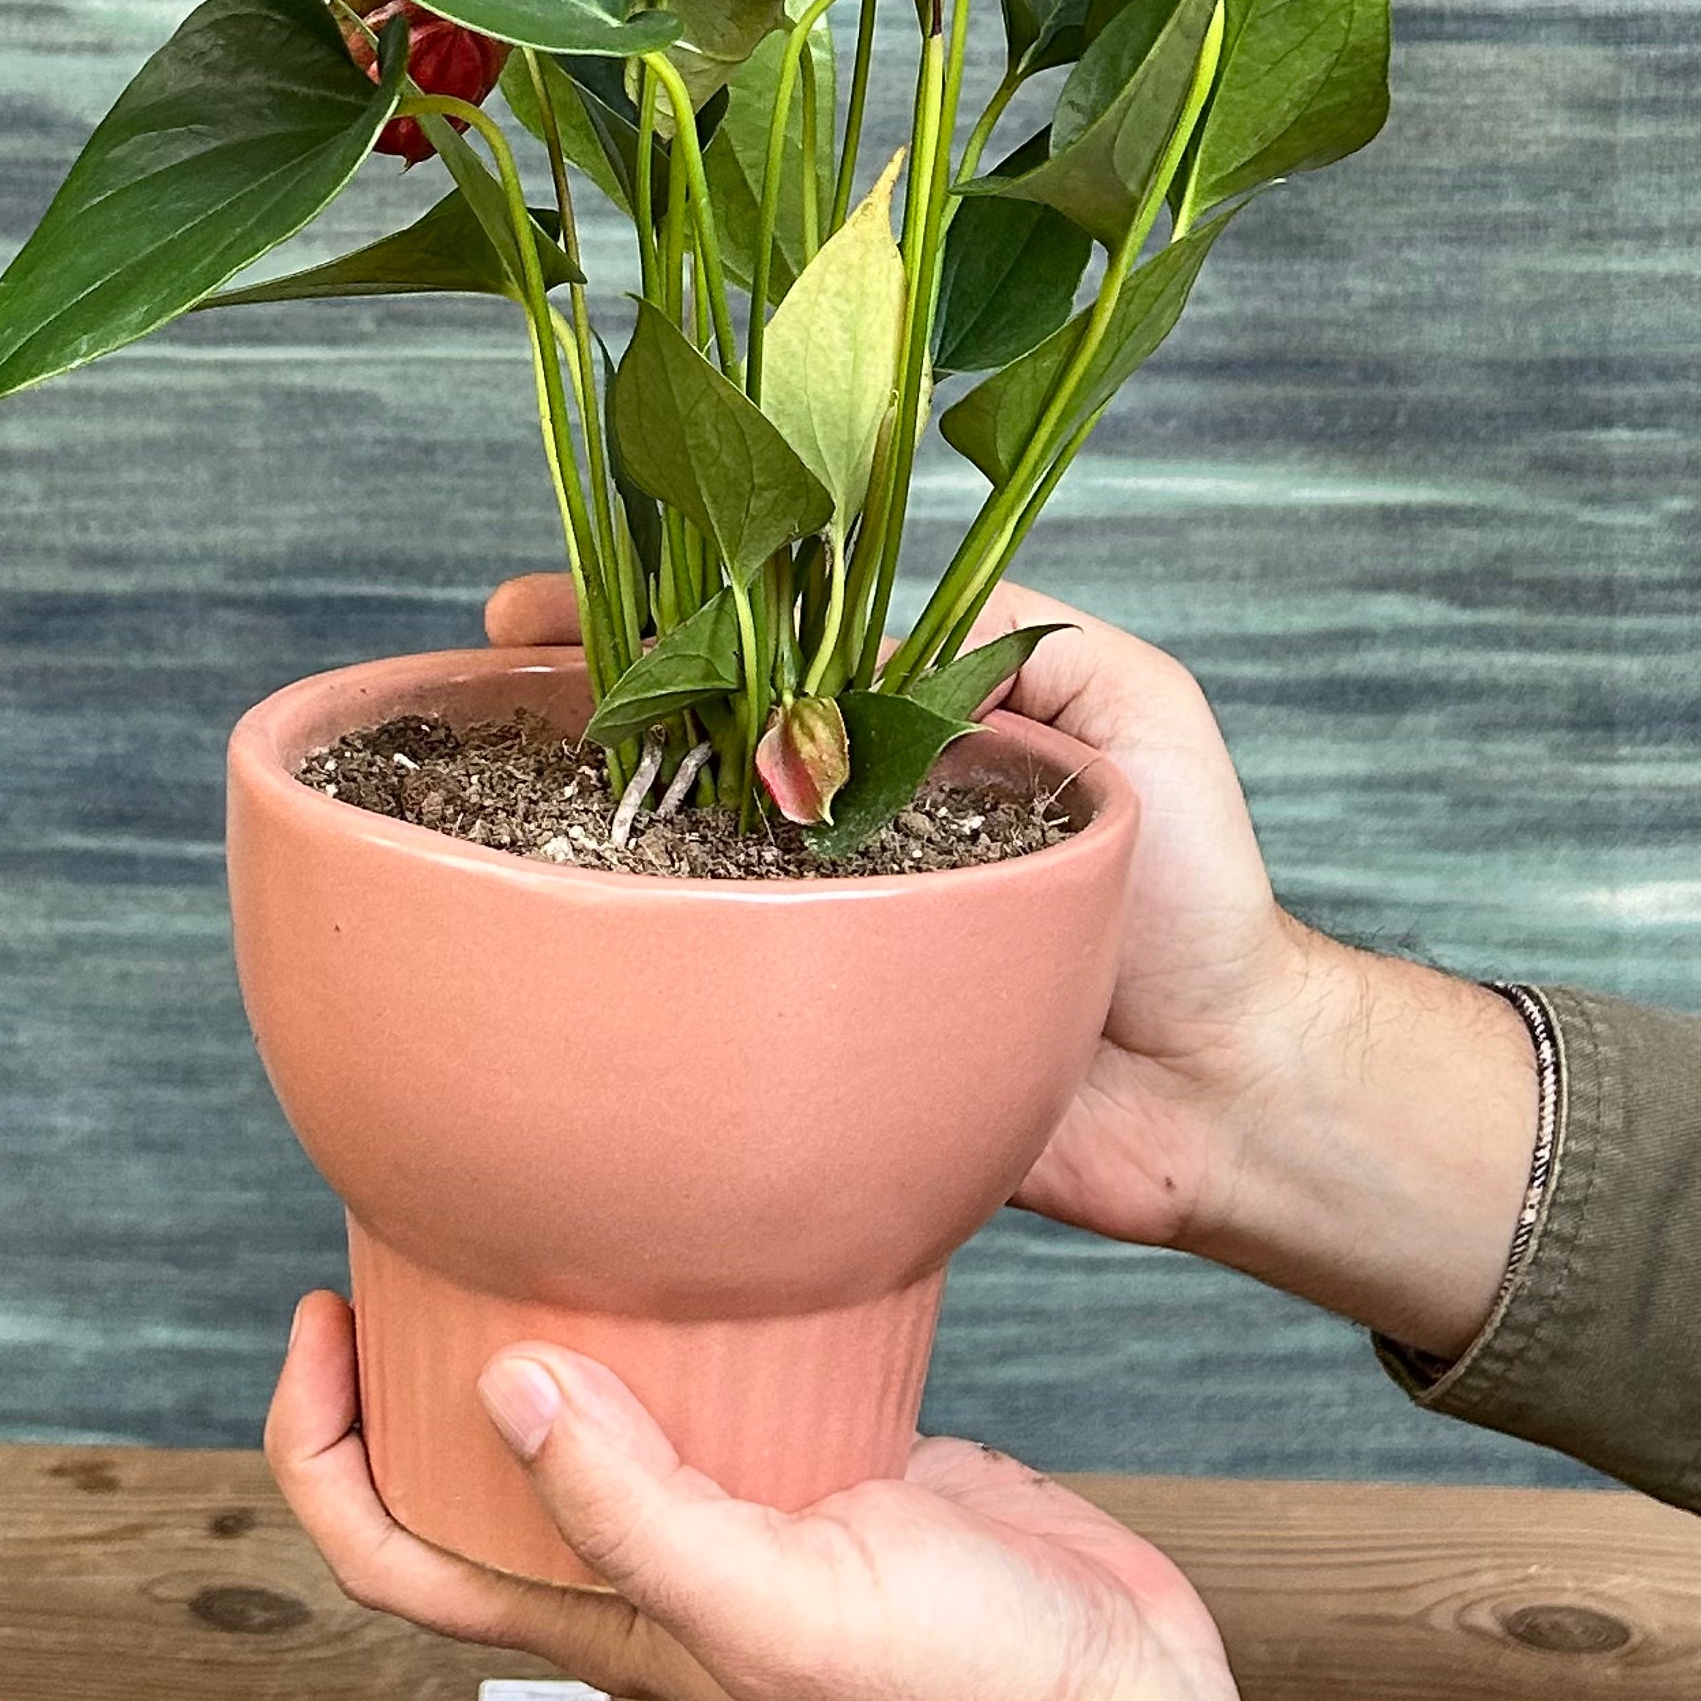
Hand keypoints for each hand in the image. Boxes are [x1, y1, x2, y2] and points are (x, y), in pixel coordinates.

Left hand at [267, 1292, 1424, 1700]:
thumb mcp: (776, 1605)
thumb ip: (638, 1511)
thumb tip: (503, 1385)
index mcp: (610, 1613)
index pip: (398, 1549)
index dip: (325, 1445)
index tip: (320, 1318)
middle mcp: (656, 1558)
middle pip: (478, 1463)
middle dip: (414, 1352)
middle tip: (406, 1221)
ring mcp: (745, 1505)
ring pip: (605, 1404)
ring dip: (552, 1313)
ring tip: (536, 1199)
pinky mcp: (836, 1455)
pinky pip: (734, 1364)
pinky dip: (703, 1296)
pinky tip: (723, 1224)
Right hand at [485, 572, 1537, 1358]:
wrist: (1225, 1092)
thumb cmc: (1198, 889)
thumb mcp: (1130, 706)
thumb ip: (1010, 635)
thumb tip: (851, 610)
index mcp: (899, 731)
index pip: (751, 642)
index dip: (644, 612)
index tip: (534, 608)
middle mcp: (837, 819)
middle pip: (679, 743)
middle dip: (568, 706)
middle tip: (476, 692)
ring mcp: (813, 928)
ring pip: (672, 861)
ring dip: (575, 825)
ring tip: (483, 791)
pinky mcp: (803, 1039)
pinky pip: (702, 993)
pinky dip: (625, 964)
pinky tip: (550, 939)